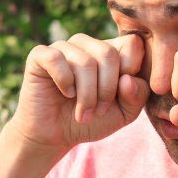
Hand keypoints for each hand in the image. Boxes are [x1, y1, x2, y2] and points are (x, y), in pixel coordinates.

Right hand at [5, 33, 149, 153]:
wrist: (56, 135)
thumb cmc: (93, 120)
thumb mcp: (124, 113)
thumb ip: (137, 96)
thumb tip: (128, 78)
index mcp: (112, 51)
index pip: (132, 43)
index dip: (132, 69)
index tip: (121, 94)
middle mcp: (88, 44)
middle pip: (108, 53)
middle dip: (107, 89)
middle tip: (100, 111)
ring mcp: (64, 47)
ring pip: (84, 61)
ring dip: (86, 95)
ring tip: (83, 113)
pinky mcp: (40, 55)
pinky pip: (56, 59)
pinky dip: (64, 82)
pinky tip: (65, 93)